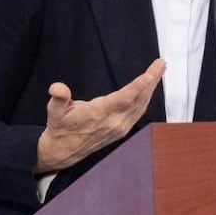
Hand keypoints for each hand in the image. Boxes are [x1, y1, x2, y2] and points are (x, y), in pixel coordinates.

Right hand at [36, 58, 165, 172]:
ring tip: (159, 70)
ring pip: (141, 105)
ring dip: (151, 87)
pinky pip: (139, 112)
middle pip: (138, 99)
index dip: (138, 87)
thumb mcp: (54, 110)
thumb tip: (56, 88)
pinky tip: (150, 88)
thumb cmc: (60, 126)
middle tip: (161, 64)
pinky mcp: (122, 130)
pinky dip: (146, 98)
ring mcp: (120, 127)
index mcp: (98, 114)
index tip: (150, 75)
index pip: (123, 99)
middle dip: (151, 80)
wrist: (63, 150)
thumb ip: (58, 97)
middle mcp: (113, 122)